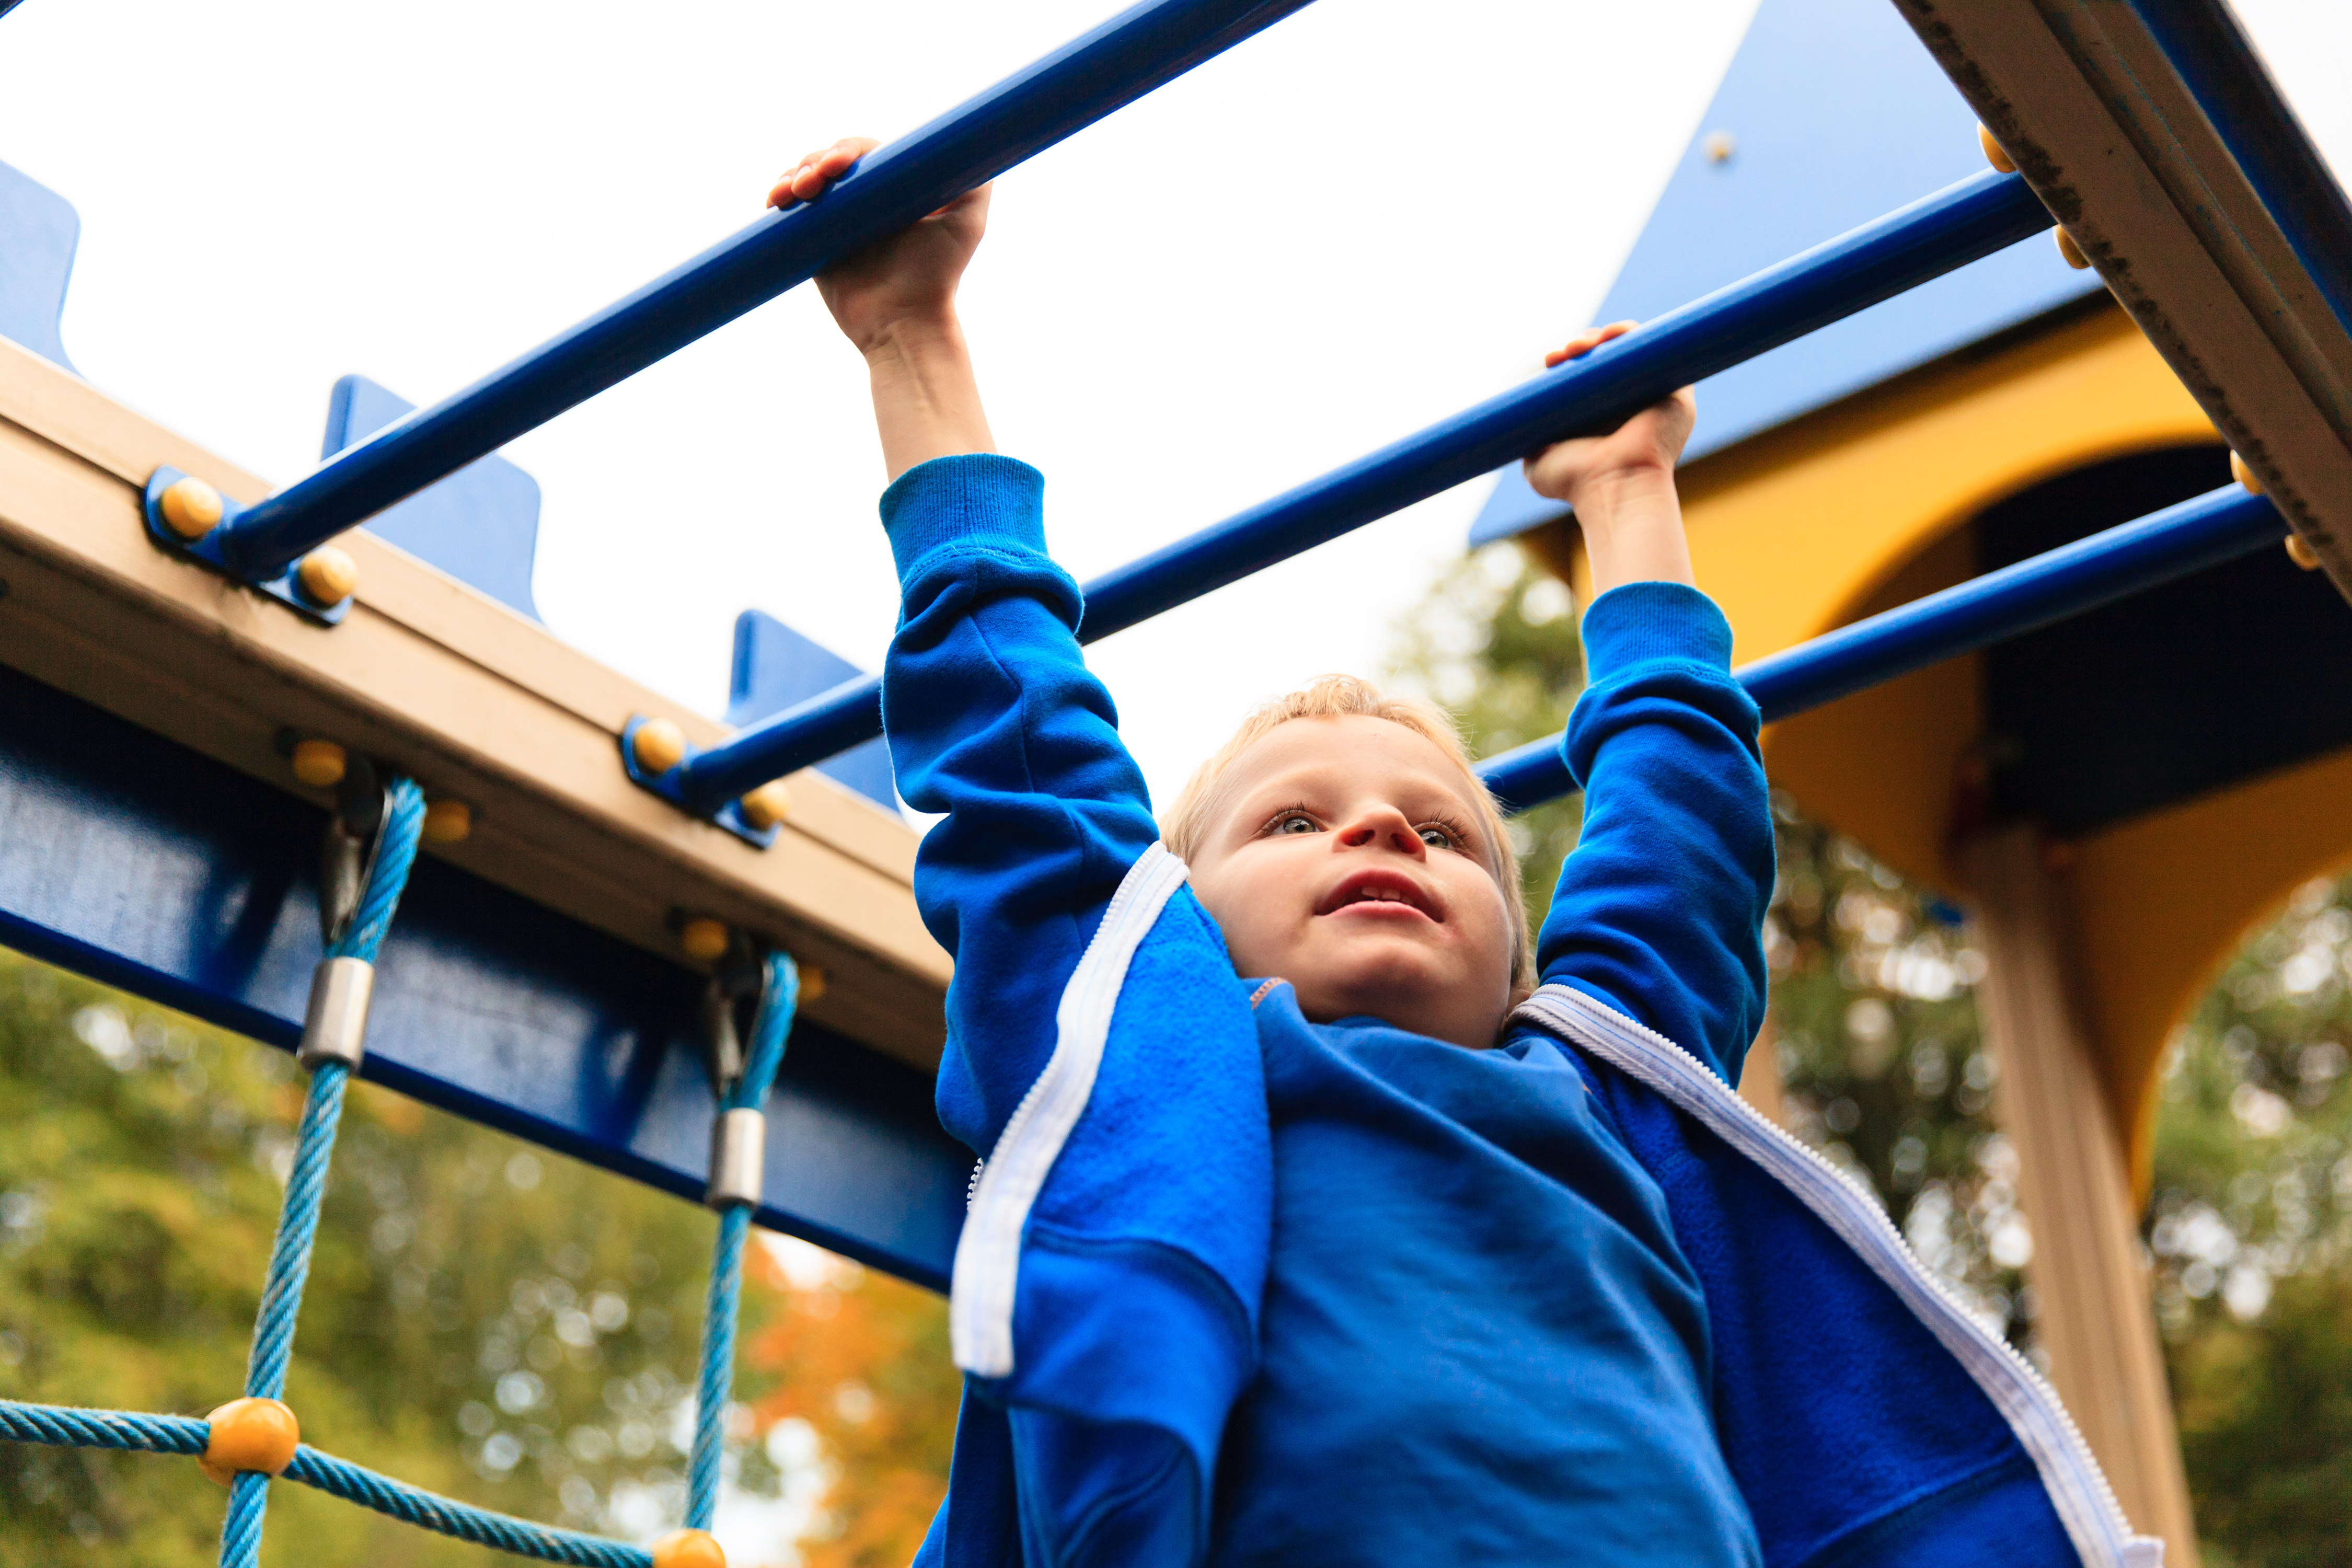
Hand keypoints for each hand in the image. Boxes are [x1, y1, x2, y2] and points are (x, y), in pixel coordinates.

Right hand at [769, 137, 991, 358]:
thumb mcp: (967, 223)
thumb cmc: (938, 276)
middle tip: (814, 180)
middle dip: (815, 161)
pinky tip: (776, 198)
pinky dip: (779, 196)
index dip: (847, 149)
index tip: (840, 162)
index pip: (865, 153)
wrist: (903, 322)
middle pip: (830, 162)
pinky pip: (790, 213)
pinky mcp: (813, 244)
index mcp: (894, 188)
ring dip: (794, 175)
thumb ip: (977, 182)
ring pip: (806, 181)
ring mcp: (836, 221)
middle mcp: (864, 201)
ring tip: (795, 191)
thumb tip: (980, 138)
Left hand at [1521, 322, 1696, 593]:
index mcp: (1599, 417)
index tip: (1551, 360)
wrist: (1614, 487)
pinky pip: (1661, 350)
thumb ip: (1530, 441)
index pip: (1584, 375)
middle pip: (1606, 358)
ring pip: (1630, 351)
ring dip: (1604, 337)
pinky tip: (1611, 335)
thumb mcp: (1538, 464)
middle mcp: (1626, 405)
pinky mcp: (1677, 392)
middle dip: (1582, 346)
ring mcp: (1652, 396)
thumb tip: (1516, 424)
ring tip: (1582, 345)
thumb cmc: (1575, 483)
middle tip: (1566, 352)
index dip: (1566, 361)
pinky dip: (1636, 335)